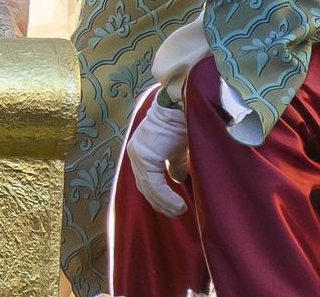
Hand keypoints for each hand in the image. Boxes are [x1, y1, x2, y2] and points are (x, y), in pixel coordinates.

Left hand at [126, 98, 188, 216]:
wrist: (184, 107)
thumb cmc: (183, 124)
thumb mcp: (177, 150)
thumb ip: (174, 165)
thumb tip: (177, 179)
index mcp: (141, 150)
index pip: (145, 180)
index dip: (157, 197)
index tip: (172, 207)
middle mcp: (135, 153)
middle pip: (144, 187)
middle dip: (160, 203)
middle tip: (176, 213)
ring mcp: (138, 154)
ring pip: (149, 188)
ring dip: (165, 203)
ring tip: (180, 211)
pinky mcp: (146, 156)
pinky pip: (155, 184)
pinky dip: (166, 197)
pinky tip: (179, 205)